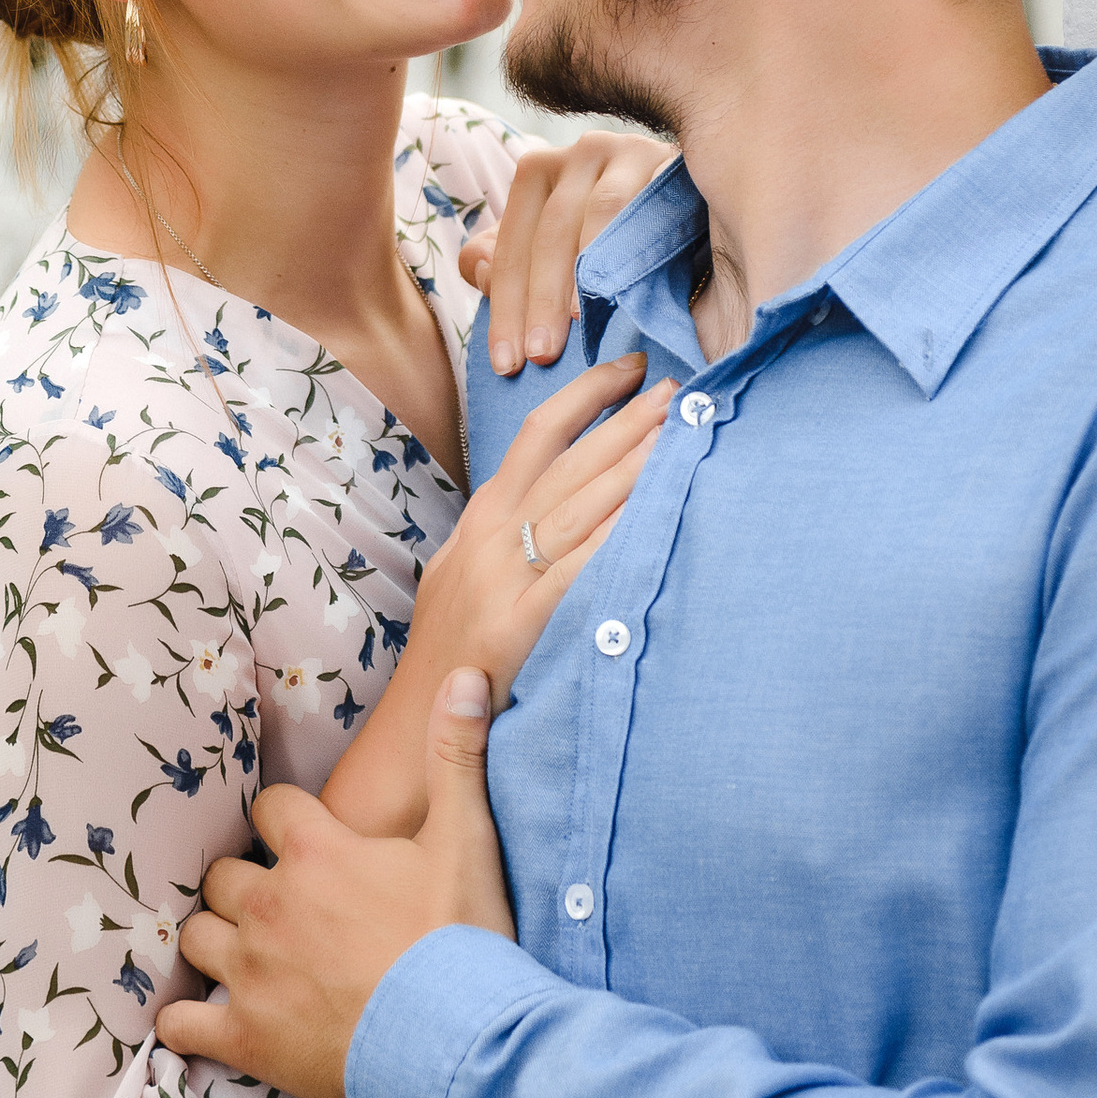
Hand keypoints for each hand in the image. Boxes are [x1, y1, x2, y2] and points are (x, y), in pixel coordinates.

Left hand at [163, 672, 514, 1097]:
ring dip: (214, 941)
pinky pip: (182, 1024)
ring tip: (241, 954)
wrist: (457, 1044)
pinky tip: (199, 1021)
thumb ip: (457, 752)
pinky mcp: (245, 1037)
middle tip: (275, 904)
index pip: (268, 809)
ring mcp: (250, 972)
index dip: (283, 821)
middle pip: (222, 875)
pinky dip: (184, 1023)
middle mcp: (271, 904)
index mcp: (316, 852)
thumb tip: (467, 674)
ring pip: (195, 937)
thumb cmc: (463, 942)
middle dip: (243, 884)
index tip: (301, 838)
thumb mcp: (467, 839)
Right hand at [321, 355, 669, 835]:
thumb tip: (551, 497)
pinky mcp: (518, 627)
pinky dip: (614, 536)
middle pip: (570, 462)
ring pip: (579, 505)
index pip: (538, 437)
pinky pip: (576, 570)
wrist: (416, 727)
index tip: (630, 370)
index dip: (586, 396)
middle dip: (628, 420)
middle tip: (678, 386)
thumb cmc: (451, 653)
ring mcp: (502, 580)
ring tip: (680, 431)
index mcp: (480, 520)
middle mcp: (490, 539)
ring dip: (633, 464)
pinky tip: (652, 511)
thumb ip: (501, 533)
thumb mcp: (462, 574)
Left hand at [459, 130, 675, 373]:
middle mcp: (579, 154)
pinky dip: (629, 245)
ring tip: (579, 327)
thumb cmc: (614, 241)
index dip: (504, 307)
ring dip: (586, 272)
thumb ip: (506, 264)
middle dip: (540, 298)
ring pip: (597, 212)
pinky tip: (624, 286)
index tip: (507, 364)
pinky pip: (644, 203)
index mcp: (539, 172)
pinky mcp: (668, 161)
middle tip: (540, 355)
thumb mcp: (552, 252)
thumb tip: (477, 271)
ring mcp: (627, 152)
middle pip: (550, 230)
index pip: (511, 244)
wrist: (694, 209)